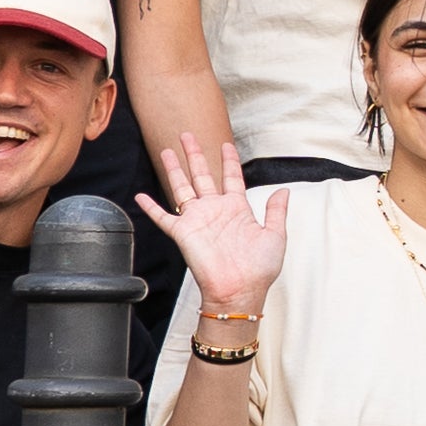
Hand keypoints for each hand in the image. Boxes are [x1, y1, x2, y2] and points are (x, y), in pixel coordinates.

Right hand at [134, 134, 287, 323]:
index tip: (226, 144)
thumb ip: (276, 211)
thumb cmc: (259, 269)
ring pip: (182, 187)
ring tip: (168, 150)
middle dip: (196, 154)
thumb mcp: (275, 235)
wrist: (240, 290)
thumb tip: (284, 190)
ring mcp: (198, 220)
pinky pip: (163, 217)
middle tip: (187, 134)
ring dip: (174, 169)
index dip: (229, 161)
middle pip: (203, 175)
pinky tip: (141, 196)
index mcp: (238, 209)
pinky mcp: (183, 233)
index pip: (232, 178)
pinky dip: (151, 207)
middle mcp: (216, 211)